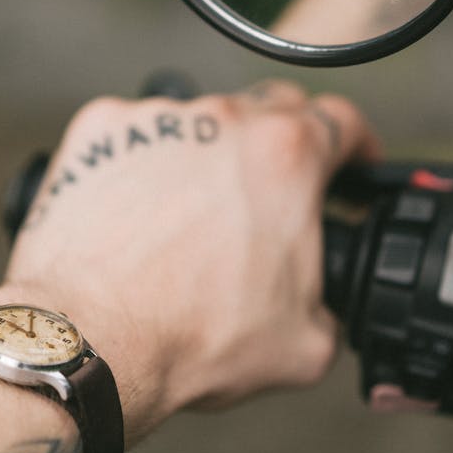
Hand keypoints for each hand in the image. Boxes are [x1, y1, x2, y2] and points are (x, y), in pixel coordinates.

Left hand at [0, 83, 380, 443]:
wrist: (94, 339)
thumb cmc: (191, 335)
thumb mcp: (306, 343)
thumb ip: (333, 304)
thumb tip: (325, 305)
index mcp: (287, 155)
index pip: (343, 122)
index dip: (358, 146)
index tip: (353, 162)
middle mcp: (224, 120)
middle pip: (272, 108)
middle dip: (284, 144)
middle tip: (272, 194)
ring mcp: (157, 117)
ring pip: (201, 120)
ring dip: (208, 155)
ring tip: (191, 217)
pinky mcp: (99, 129)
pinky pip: (136, 131)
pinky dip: (144, 160)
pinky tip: (139, 209)